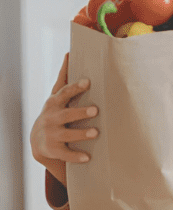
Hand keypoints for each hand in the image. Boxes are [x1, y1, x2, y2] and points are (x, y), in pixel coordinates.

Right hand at [29, 53, 98, 187]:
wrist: (39, 140)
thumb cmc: (55, 111)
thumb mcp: (57, 96)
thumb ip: (65, 77)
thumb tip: (70, 52)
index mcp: (55, 103)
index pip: (64, 93)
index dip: (76, 87)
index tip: (88, 81)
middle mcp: (51, 118)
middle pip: (66, 114)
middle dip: (80, 111)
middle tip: (96, 109)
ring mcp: (51, 134)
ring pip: (67, 134)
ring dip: (81, 133)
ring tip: (95, 132)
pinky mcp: (53, 150)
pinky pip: (65, 154)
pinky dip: (76, 156)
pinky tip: (88, 157)